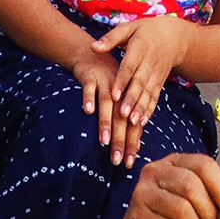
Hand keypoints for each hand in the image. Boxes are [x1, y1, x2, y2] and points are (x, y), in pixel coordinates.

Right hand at [71, 51, 144, 166]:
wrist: (90, 54)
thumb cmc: (105, 83)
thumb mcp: (117, 99)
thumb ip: (123, 120)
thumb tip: (131, 146)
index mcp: (127, 99)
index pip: (132, 124)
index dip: (132, 144)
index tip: (130, 163)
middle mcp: (119, 92)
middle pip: (121, 118)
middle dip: (120, 140)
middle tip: (117, 161)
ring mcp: (105, 83)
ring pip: (107, 104)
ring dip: (106, 122)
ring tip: (104, 141)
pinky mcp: (90, 76)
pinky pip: (89, 88)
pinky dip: (88, 98)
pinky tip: (87, 111)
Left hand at [92, 14, 186, 138]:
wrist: (172, 36)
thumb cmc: (144, 31)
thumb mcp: (128, 28)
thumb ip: (111, 38)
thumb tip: (93, 47)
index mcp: (139, 48)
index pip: (129, 67)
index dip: (122, 81)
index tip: (113, 95)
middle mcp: (149, 63)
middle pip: (139, 83)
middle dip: (131, 99)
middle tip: (122, 114)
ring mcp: (156, 74)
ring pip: (148, 93)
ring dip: (140, 109)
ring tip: (132, 123)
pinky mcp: (160, 83)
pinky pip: (155, 98)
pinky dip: (149, 111)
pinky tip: (142, 123)